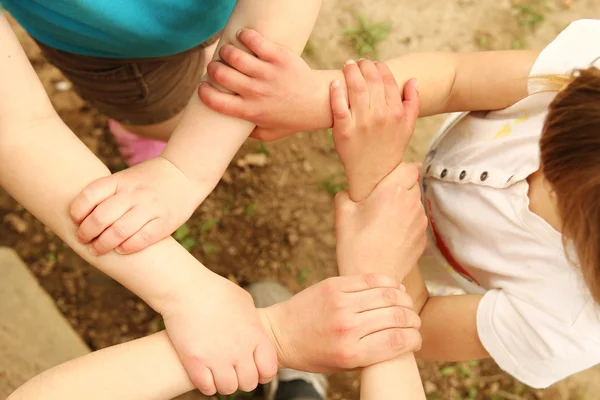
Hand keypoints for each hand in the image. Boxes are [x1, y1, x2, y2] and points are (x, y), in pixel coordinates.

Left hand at [70, 157, 200, 254]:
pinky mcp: (165, 222)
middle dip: (87, 233)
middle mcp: (134, 193)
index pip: (90, 196)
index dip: (77, 211)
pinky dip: (127, 247)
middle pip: (101, 217)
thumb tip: (81, 219)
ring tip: (97, 249)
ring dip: (103, 245)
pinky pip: (142, 239)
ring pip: (119, 231)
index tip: (76, 220)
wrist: (184, 174)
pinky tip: (121, 250)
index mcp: (120, 180)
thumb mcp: (126, 178)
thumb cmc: (149, 180)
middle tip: (83, 239)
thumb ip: (108, 194)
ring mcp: (150, 208)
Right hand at [162, 273, 276, 395]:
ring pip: (228, 389)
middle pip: (249, 383)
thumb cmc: (215, 290)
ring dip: (224, 383)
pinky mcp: (195, 362)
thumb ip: (253, 323)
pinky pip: (207, 388)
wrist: (186, 288)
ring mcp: (217, 358)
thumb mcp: (245, 301)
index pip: (269, 369)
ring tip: (218, 373)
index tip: (253, 368)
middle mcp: (239, 350)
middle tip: (233, 370)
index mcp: (255, 334)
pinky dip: (207, 385)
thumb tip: (255, 333)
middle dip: (242, 379)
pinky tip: (204, 373)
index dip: (263, 372)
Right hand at [198, 29, 322, 141]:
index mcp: (250, 111)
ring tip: (229, 53)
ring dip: (226, 51)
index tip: (204, 86)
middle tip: (217, 67)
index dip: (204, 91)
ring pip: (234, 55)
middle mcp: (257, 92)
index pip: (215, 101)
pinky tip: (243, 37)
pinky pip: (254, 40)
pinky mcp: (279, 57)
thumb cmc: (292, 119)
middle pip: (221, 74)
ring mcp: (268, 74)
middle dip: (213, 68)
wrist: (318, 102)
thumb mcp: (270, 133)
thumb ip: (248, 134)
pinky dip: (244, 35)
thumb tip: (230, 130)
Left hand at [260, 274, 420, 371]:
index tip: (415, 338)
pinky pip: (370, 279)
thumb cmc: (313, 353)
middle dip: (412, 319)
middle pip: (396, 317)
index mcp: (351, 352)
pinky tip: (394, 288)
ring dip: (403, 299)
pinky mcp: (334, 285)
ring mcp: (340, 303)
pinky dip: (388, 283)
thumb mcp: (343, 364)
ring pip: (387, 295)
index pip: (398, 341)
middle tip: (413, 320)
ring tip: (405, 304)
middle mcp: (347, 327)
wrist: (281, 333)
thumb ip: (372, 353)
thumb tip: (402, 338)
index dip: (415, 338)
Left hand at [331, 59, 419, 201]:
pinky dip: (336, 91)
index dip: (379, 67)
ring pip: (355, 88)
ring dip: (350, 72)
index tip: (373, 64)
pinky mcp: (344, 130)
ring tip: (347, 66)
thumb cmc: (390, 148)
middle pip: (371, 80)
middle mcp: (379, 116)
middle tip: (358, 62)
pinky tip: (335, 82)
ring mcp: (361, 123)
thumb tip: (412, 79)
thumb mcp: (407, 127)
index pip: (387, 80)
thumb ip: (413, 102)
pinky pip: (338, 105)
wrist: (374, 174)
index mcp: (395, 112)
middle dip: (364, 66)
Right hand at [335, 163, 426, 280]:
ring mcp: (420, 222)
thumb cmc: (355, 246)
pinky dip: (407, 224)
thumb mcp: (343, 214)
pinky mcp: (423, 239)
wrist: (372, 278)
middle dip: (400, 188)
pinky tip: (390, 236)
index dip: (399, 170)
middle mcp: (411, 203)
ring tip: (384, 221)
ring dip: (404, 206)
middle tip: (381, 200)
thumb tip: (350, 191)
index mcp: (392, 191)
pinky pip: (417, 223)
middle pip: (413, 184)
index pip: (409, 167)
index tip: (388, 177)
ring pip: (416, 204)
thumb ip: (346, 193)